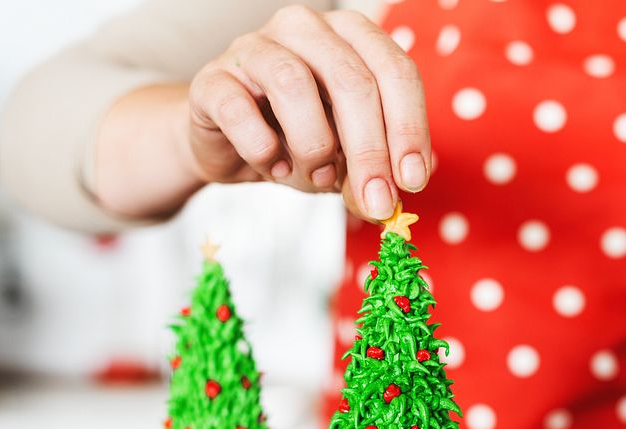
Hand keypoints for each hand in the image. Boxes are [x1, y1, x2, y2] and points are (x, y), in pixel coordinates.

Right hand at [185, 5, 428, 219]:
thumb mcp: (349, 158)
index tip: (412, 181)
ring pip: (294, 84)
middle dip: (370, 151)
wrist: (229, 146)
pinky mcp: (212, 79)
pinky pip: (238, 109)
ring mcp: (255, 46)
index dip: (409, 128)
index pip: (395, 71)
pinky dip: (262, 149)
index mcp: (352, 36)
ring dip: (315, 145)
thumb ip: (374, 172)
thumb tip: (390, 201)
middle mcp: (306, 28)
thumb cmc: (299, 141)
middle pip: (352, 80)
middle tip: (377, 202)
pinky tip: (274, 167)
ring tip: (319, 175)